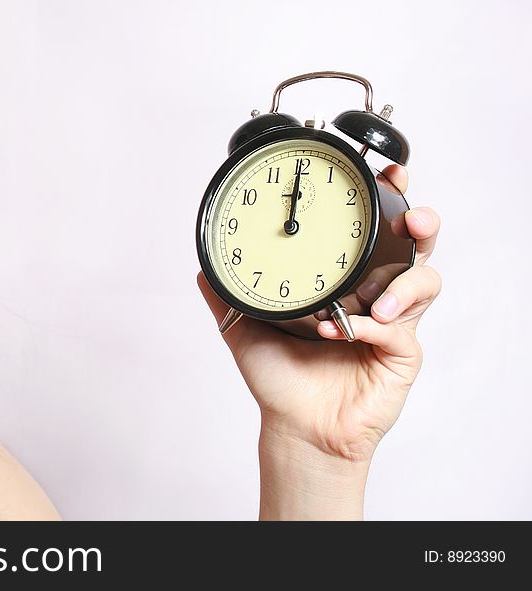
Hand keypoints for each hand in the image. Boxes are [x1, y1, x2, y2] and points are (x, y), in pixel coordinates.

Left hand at [198, 164, 440, 517]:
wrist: (295, 426)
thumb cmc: (279, 378)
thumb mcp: (244, 326)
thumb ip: (224, 293)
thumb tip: (199, 264)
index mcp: (345, 279)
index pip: (373, 230)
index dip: (387, 199)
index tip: (388, 172)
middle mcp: (374, 294)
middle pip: (415, 245)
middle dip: (420, 221)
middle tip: (411, 216)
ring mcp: (393, 323)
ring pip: (424, 281)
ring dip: (403, 283)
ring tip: (373, 302)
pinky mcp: (401, 354)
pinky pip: (399, 330)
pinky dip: (372, 326)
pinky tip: (343, 332)